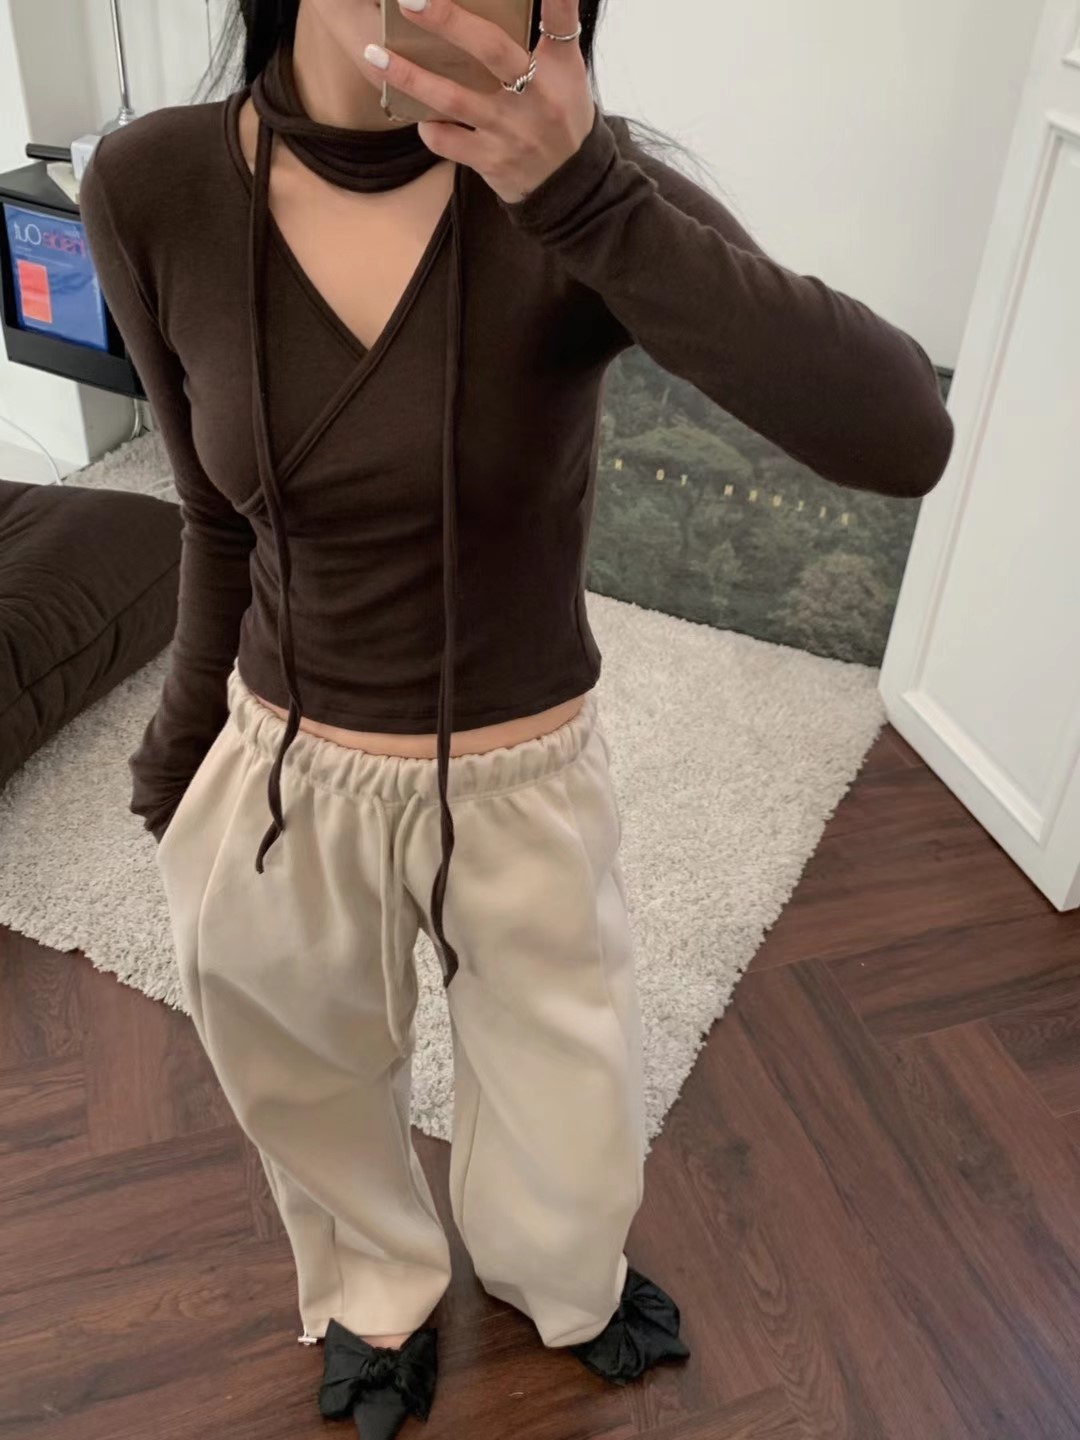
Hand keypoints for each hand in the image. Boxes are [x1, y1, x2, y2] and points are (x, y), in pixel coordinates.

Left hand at [360, 0, 595, 203]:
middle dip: (448, 22)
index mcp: (557, 68)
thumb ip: (551, 27)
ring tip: (374, 54)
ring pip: (454, 99)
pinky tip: (416, 116)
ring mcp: (510, 132)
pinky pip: (448, 143)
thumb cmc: (561, 115)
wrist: (568, 185)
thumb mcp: (566, 70)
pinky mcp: (491, 161)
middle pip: (490, 51)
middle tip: (410, 0)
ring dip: (411, 76)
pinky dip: (428, 127)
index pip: (558, 21)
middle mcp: (535, 98)